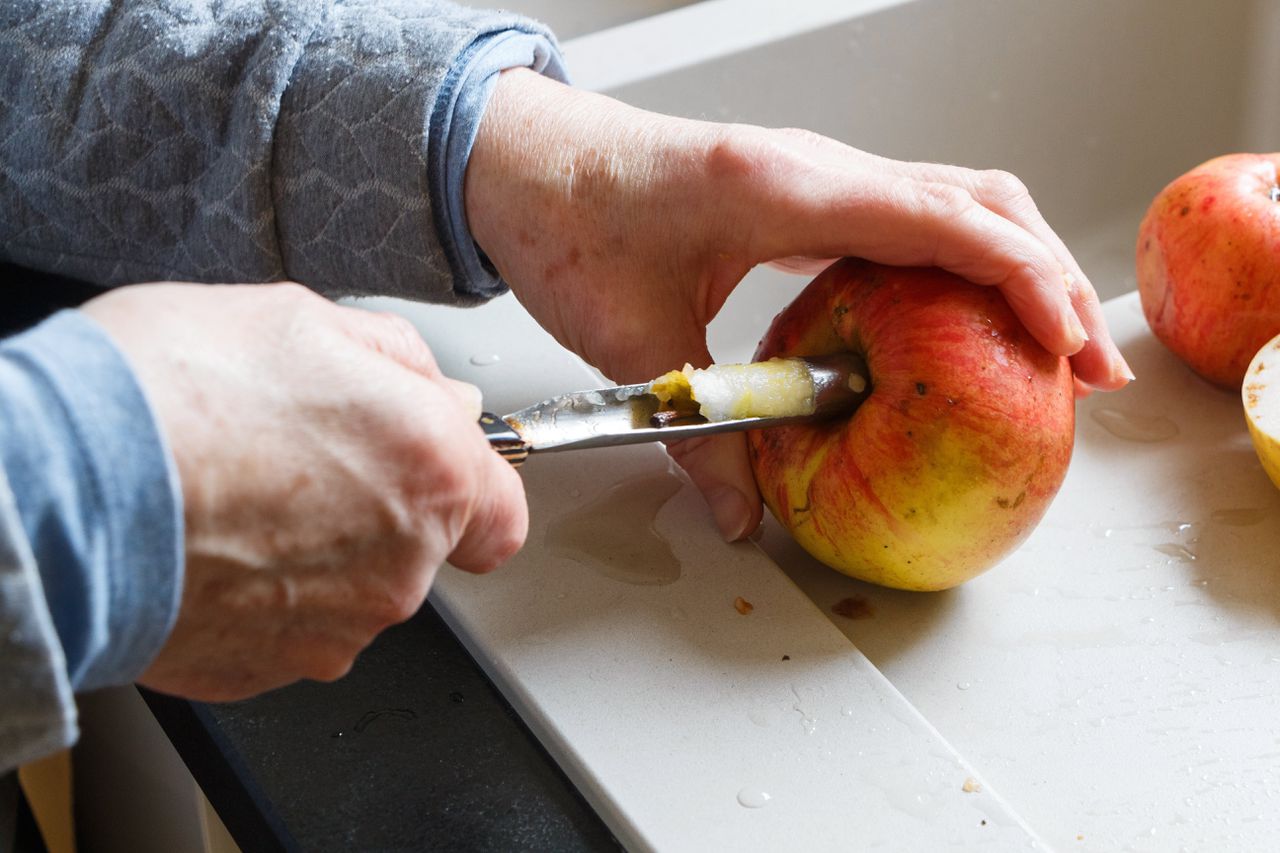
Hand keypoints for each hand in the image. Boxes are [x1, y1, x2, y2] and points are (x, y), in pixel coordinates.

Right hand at [83, 283, 526, 699]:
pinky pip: (283, 626)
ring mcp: (333, 629)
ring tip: (233, 492)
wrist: (58, 487)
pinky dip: (257, 592)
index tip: (434, 469)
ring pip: (349, 588)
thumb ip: (397, 362)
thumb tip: (434, 391)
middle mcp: (399, 565)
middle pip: (417, 544)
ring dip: (312, 549)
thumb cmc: (168, 395)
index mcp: (430, 472)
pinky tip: (206, 541)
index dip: (468, 485)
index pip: (501, 512)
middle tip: (294, 453)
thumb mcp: (301, 321)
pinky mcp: (264, 669)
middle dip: (372, 502)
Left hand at [465, 69, 1131, 541]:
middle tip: (1081, 366)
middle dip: (1045, 279)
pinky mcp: (807, 196)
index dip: (1020, 281)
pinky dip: (960, 265)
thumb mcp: (629, 337)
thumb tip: (741, 512)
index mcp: (786, 187)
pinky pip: (911, 219)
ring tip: (1046, 347)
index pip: (944, 221)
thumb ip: (693, 432)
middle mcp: (819, 169)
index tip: (1064, 346)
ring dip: (1012, 267)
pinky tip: (964, 321)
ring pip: (955, 202)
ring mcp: (818, 176)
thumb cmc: (566, 218)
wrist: (523, 161)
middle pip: (977, 202)